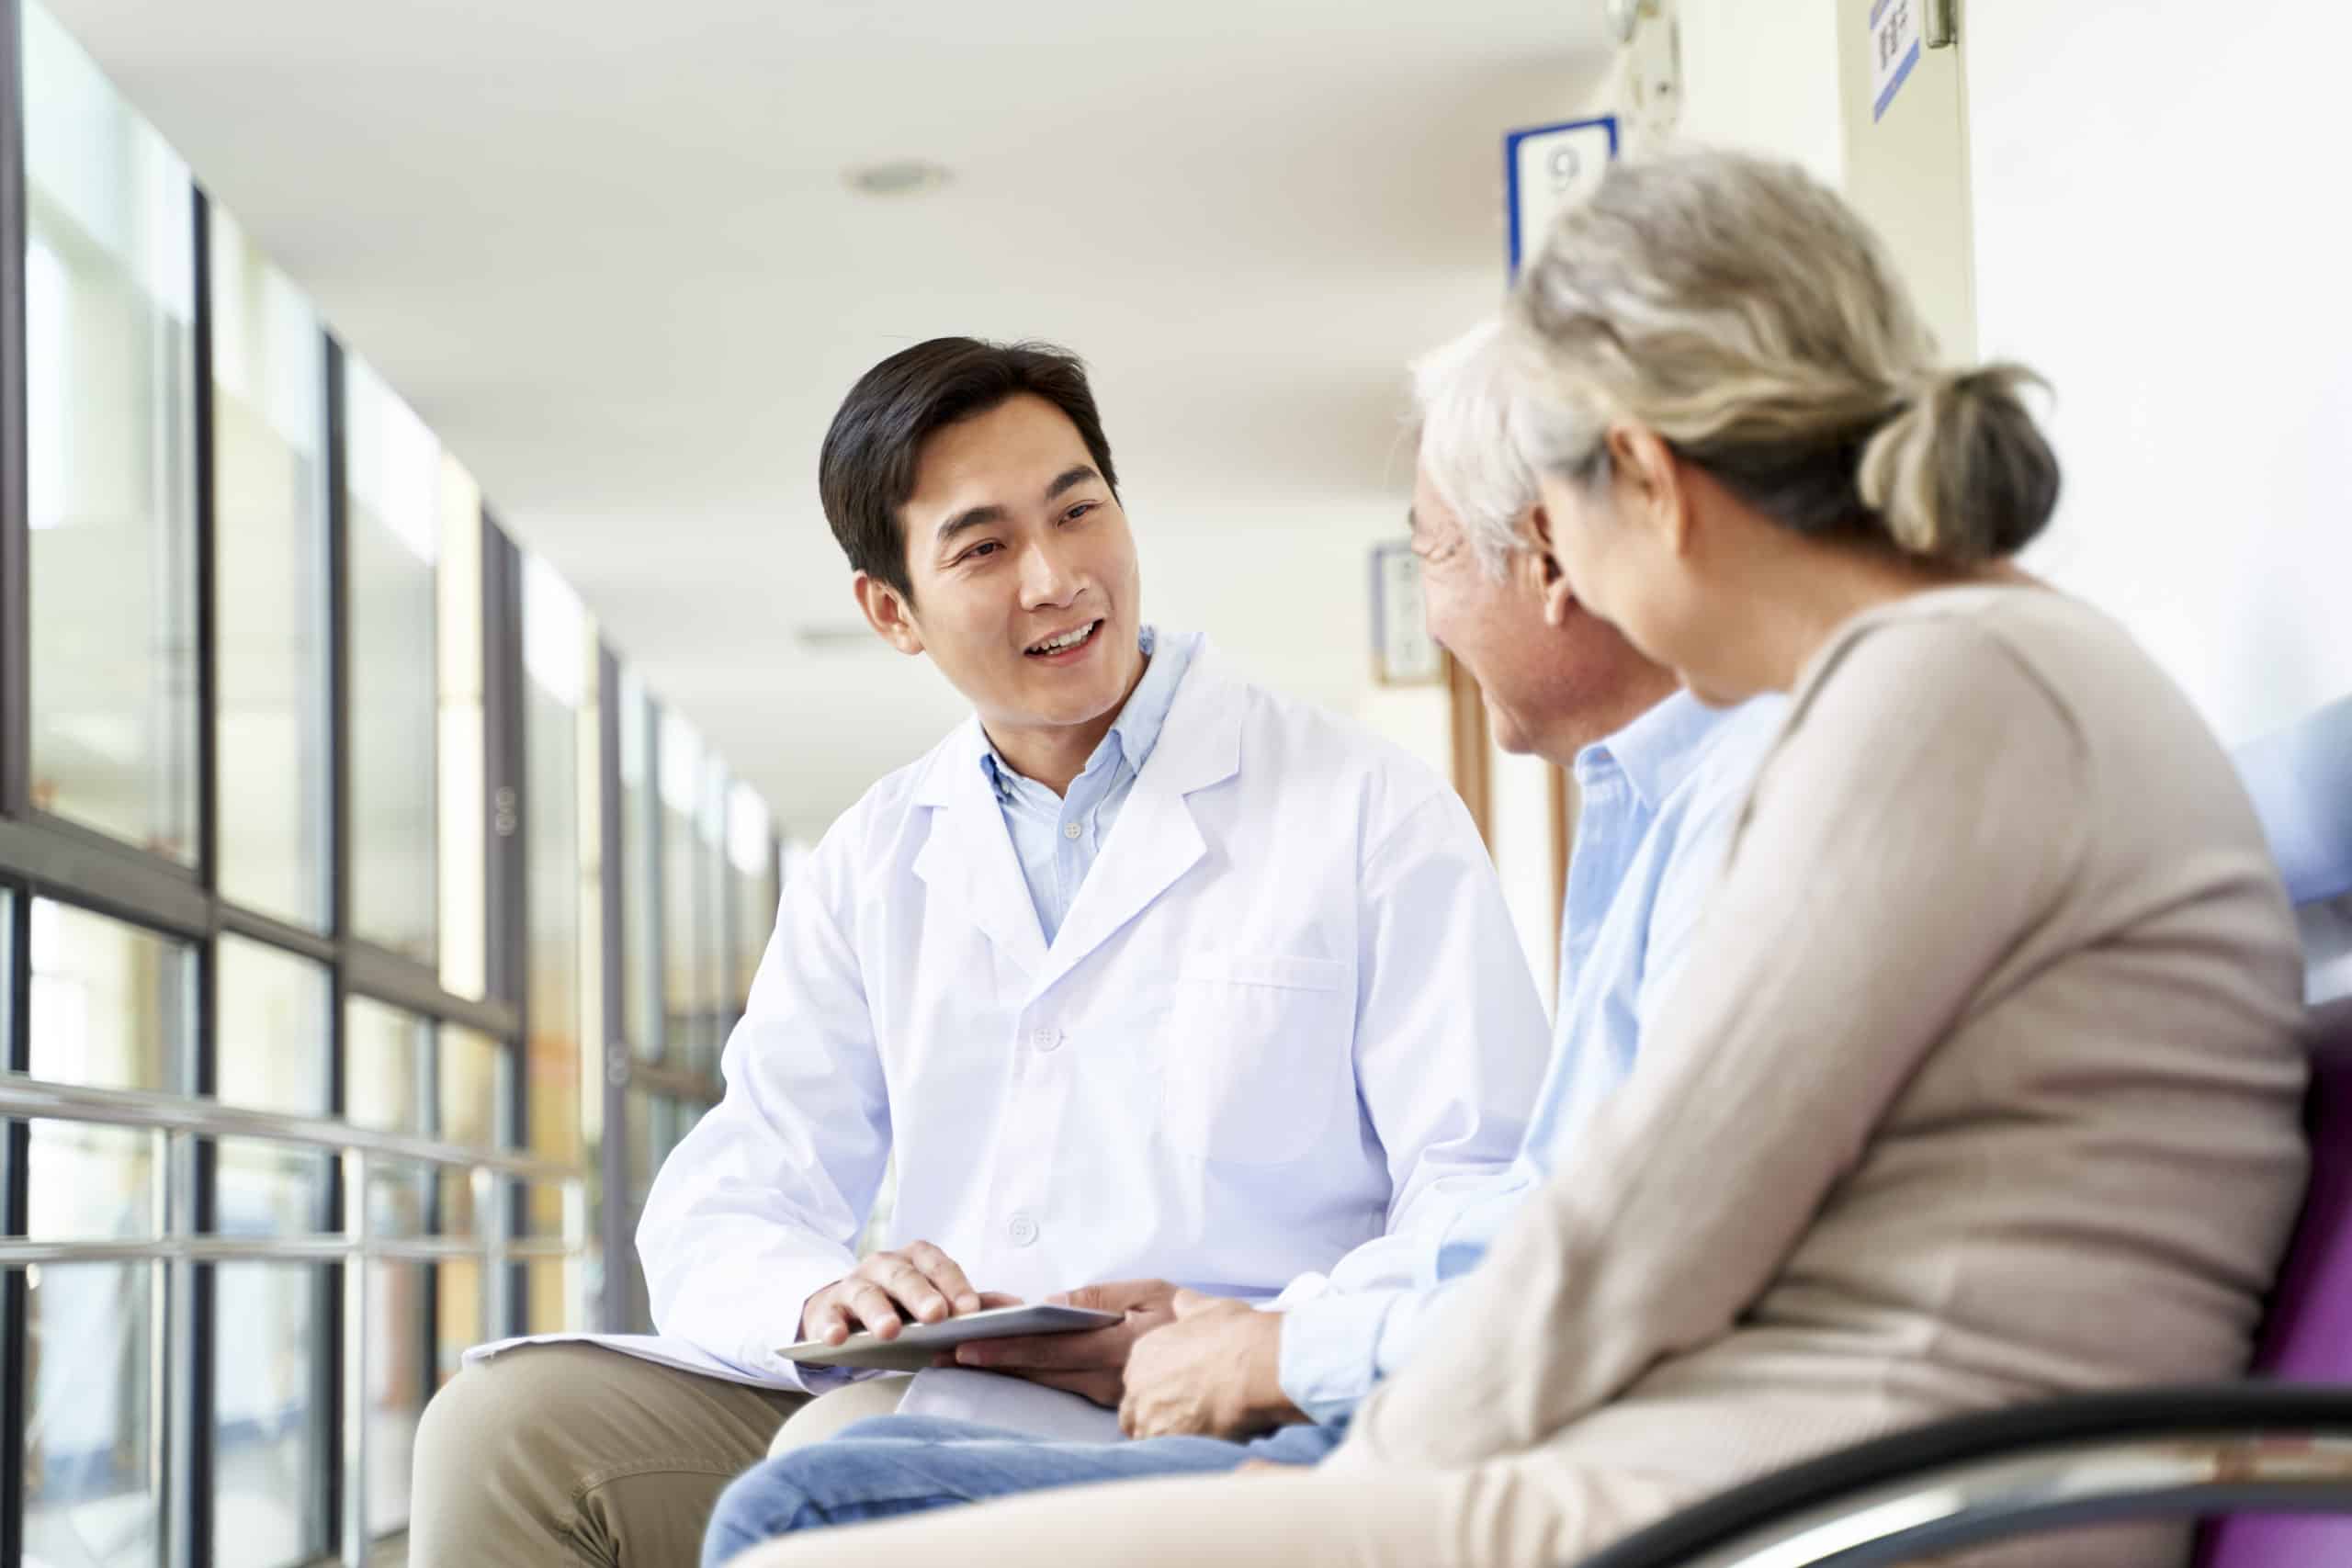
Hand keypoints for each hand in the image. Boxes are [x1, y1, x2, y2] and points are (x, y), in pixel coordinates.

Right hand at [798, 1241, 1000, 1344]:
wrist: (847, 1311)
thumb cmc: (903, 1306)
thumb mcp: (937, 1300)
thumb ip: (974, 1303)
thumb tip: (1020, 1306)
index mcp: (917, 1260)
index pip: (940, 1266)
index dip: (956, 1286)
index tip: (971, 1310)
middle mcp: (885, 1265)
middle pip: (904, 1276)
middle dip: (921, 1295)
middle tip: (936, 1316)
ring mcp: (853, 1284)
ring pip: (865, 1293)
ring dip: (877, 1312)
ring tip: (889, 1332)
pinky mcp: (826, 1309)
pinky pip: (827, 1315)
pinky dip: (831, 1326)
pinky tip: (837, 1339)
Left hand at [946, 1278, 1181, 1407]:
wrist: (1251, 1366)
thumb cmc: (1204, 1323)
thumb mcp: (1155, 1293)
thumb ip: (1101, 1299)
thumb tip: (1055, 1302)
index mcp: (1114, 1347)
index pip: (1046, 1349)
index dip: (1002, 1348)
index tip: (964, 1347)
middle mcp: (1110, 1382)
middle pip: (1041, 1374)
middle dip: (994, 1363)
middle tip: (948, 1356)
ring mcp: (1118, 1405)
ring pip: (1056, 1387)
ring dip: (1016, 1374)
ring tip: (973, 1362)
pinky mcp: (1128, 1419)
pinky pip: (1079, 1398)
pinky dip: (1051, 1384)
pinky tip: (1028, 1374)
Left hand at [1118, 1288, 1304, 1439]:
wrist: (1255, 1368)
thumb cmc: (1236, 1336)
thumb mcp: (1210, 1308)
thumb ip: (1190, 1307)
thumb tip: (1184, 1302)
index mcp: (1145, 1352)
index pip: (1137, 1377)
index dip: (1158, 1386)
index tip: (1177, 1390)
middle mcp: (1138, 1385)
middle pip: (1134, 1409)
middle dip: (1154, 1414)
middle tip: (1186, 1414)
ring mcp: (1148, 1417)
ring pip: (1145, 1434)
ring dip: (1164, 1435)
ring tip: (1196, 1432)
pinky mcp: (1165, 1443)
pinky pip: (1164, 1453)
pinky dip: (1178, 1451)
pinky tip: (1201, 1444)